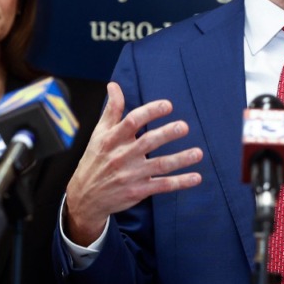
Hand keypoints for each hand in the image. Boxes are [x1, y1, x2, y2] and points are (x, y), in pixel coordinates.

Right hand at [64, 81, 202, 245]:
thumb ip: (111, 110)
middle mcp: (122, 156)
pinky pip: (162, 185)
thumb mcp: (99, 134)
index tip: (168, 105)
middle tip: (184, 126)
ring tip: (198, 153)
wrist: (85, 198)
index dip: (150, 112)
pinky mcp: (138, 191)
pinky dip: (180, 182)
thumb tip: (114, 85)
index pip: (132, 121)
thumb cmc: (95, 160)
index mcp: (113, 139)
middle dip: (167, 134)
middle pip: (148, 142)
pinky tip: (196, 177)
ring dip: (180, 159)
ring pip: (159, 165)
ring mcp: (131, 175)